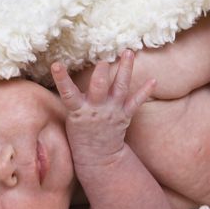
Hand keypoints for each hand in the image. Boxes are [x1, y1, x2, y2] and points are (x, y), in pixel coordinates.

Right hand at [51, 50, 155, 166]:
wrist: (97, 156)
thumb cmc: (81, 133)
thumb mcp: (72, 116)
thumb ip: (75, 98)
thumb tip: (69, 74)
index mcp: (78, 110)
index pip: (67, 92)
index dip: (61, 78)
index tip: (56, 64)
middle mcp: (96, 109)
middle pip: (99, 86)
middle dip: (101, 72)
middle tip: (103, 60)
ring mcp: (112, 112)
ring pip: (119, 87)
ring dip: (124, 69)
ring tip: (128, 52)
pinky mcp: (124, 116)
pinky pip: (136, 102)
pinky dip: (145, 92)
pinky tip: (154, 80)